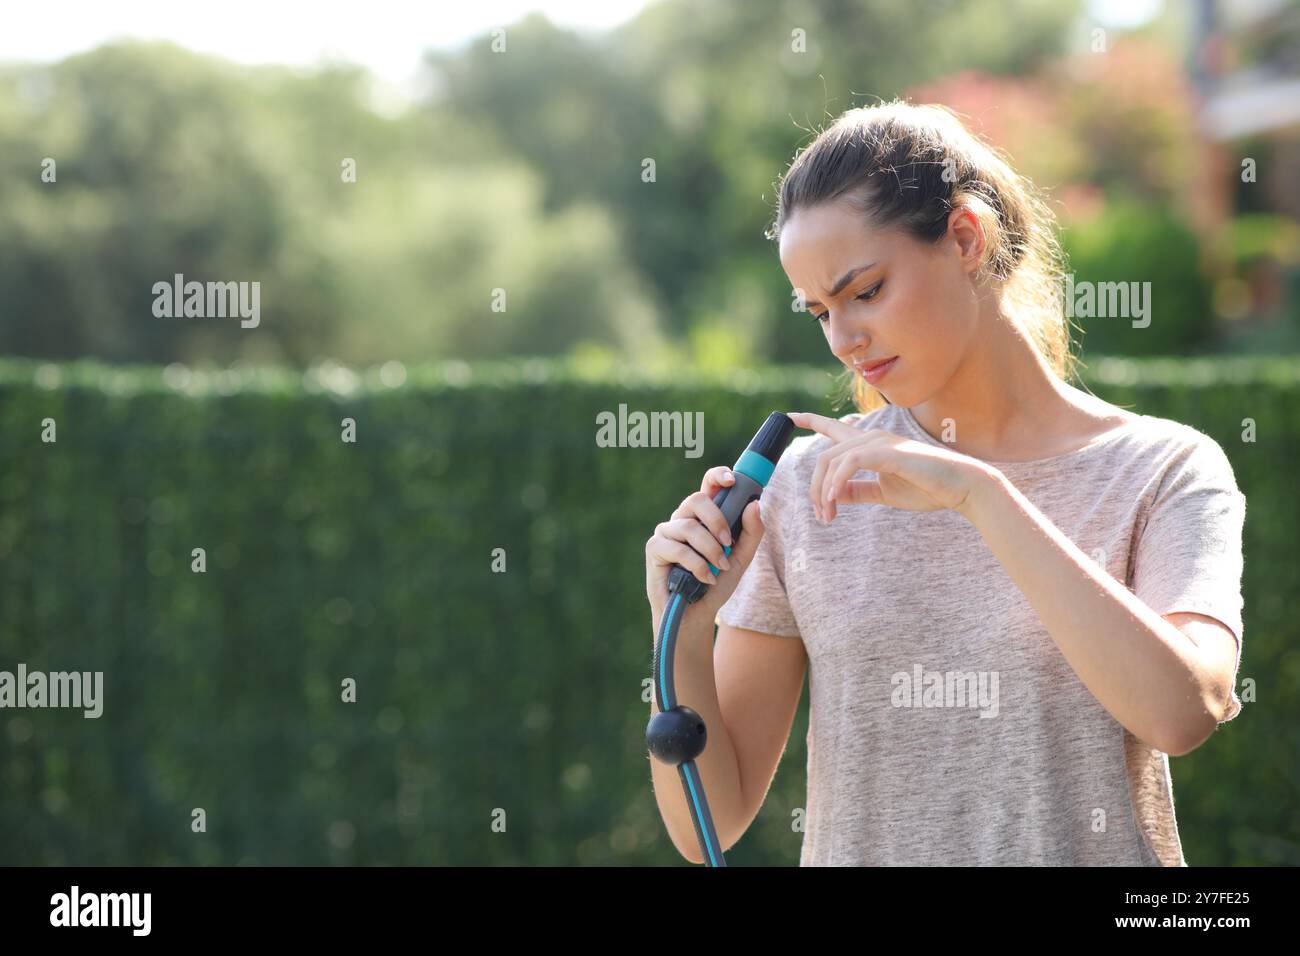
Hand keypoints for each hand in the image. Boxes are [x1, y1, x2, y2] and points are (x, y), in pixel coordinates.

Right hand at [645, 465, 764, 620]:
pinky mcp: (654, 549)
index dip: (717, 476)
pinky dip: (696, 564)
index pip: (707, 486)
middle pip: (697, 499)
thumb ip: (751, 533)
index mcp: (703, 517)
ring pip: (689, 526)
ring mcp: (667, 532)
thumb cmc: (716, 584)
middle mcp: (683, 519)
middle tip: (728, 543)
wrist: (695, 615)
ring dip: (710, 549)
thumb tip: (754, 504)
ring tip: (718, 568)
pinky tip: (705, 578)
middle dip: (717, 520)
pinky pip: (677, 547)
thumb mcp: (740, 558)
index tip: (731, 480)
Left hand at [786, 411, 995, 521]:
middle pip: (825, 456)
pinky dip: (837, 482)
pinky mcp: (888, 452)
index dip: (810, 420)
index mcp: (871, 445)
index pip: (834, 428)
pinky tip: (835, 500)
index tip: (789, 417)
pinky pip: (850, 463)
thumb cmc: (928, 488)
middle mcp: (872, 437)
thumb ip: (859, 490)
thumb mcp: (884, 492)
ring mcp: (880, 442)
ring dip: (824, 491)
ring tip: (828, 515)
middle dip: (815, 488)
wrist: (961, 488)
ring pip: (833, 459)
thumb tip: (835, 495)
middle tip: (822, 516)